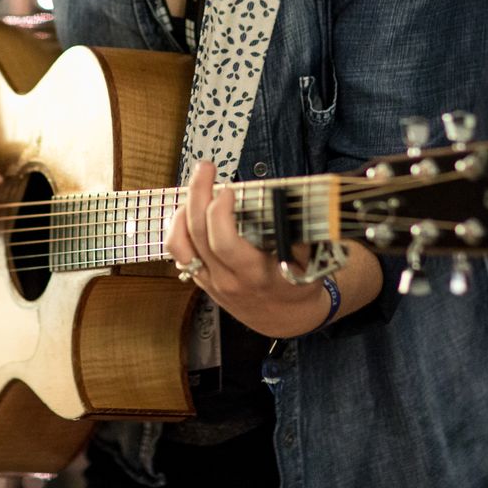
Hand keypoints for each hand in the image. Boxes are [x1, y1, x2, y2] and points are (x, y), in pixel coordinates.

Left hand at [164, 159, 328, 338]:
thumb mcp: (310, 263)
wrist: (285, 319)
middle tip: (206, 168)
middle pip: (198, 234)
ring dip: (183, 209)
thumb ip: (297, 235)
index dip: (220, 211)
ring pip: (179, 244)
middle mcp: (227, 279)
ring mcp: (210, 281)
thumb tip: (288, 201)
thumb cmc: (298, 285)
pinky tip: (187, 208)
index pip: (225, 242)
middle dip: (198, 194)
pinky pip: (178, 253)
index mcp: (255, 274)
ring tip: (195, 187)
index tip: (229, 189)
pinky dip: (177, 227)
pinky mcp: (201, 280)